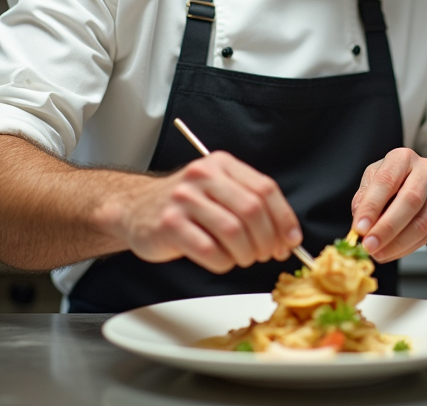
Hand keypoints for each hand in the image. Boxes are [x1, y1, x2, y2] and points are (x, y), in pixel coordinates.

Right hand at [93, 151, 302, 273]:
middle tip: (266, 254)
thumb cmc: (184, 205)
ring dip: (246, 254)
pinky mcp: (169, 225)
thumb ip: (251, 205)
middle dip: (267, 240)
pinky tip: (221, 260)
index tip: (290, 240)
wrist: (135, 209)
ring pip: (234, 232)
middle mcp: (203, 176)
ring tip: (243, 258)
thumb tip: (287, 236)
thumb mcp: (218, 190)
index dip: (284, 219)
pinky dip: (223, 263)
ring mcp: (184, 199)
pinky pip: (210, 250)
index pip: (265, 189)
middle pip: (253, 210)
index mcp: (221, 164)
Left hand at [350, 147, 426, 262]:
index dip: (372, 207)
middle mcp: (424, 169)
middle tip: (369, 246)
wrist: (424, 185)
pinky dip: (408, 247)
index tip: (359, 228)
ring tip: (378, 253)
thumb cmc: (393, 183)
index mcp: (401, 157)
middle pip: (409, 201)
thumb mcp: (372, 182)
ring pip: (421, 223)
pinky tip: (392, 252)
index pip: (386, 181)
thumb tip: (359, 226)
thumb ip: (363, 201)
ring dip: (397, 243)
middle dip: (387, 228)